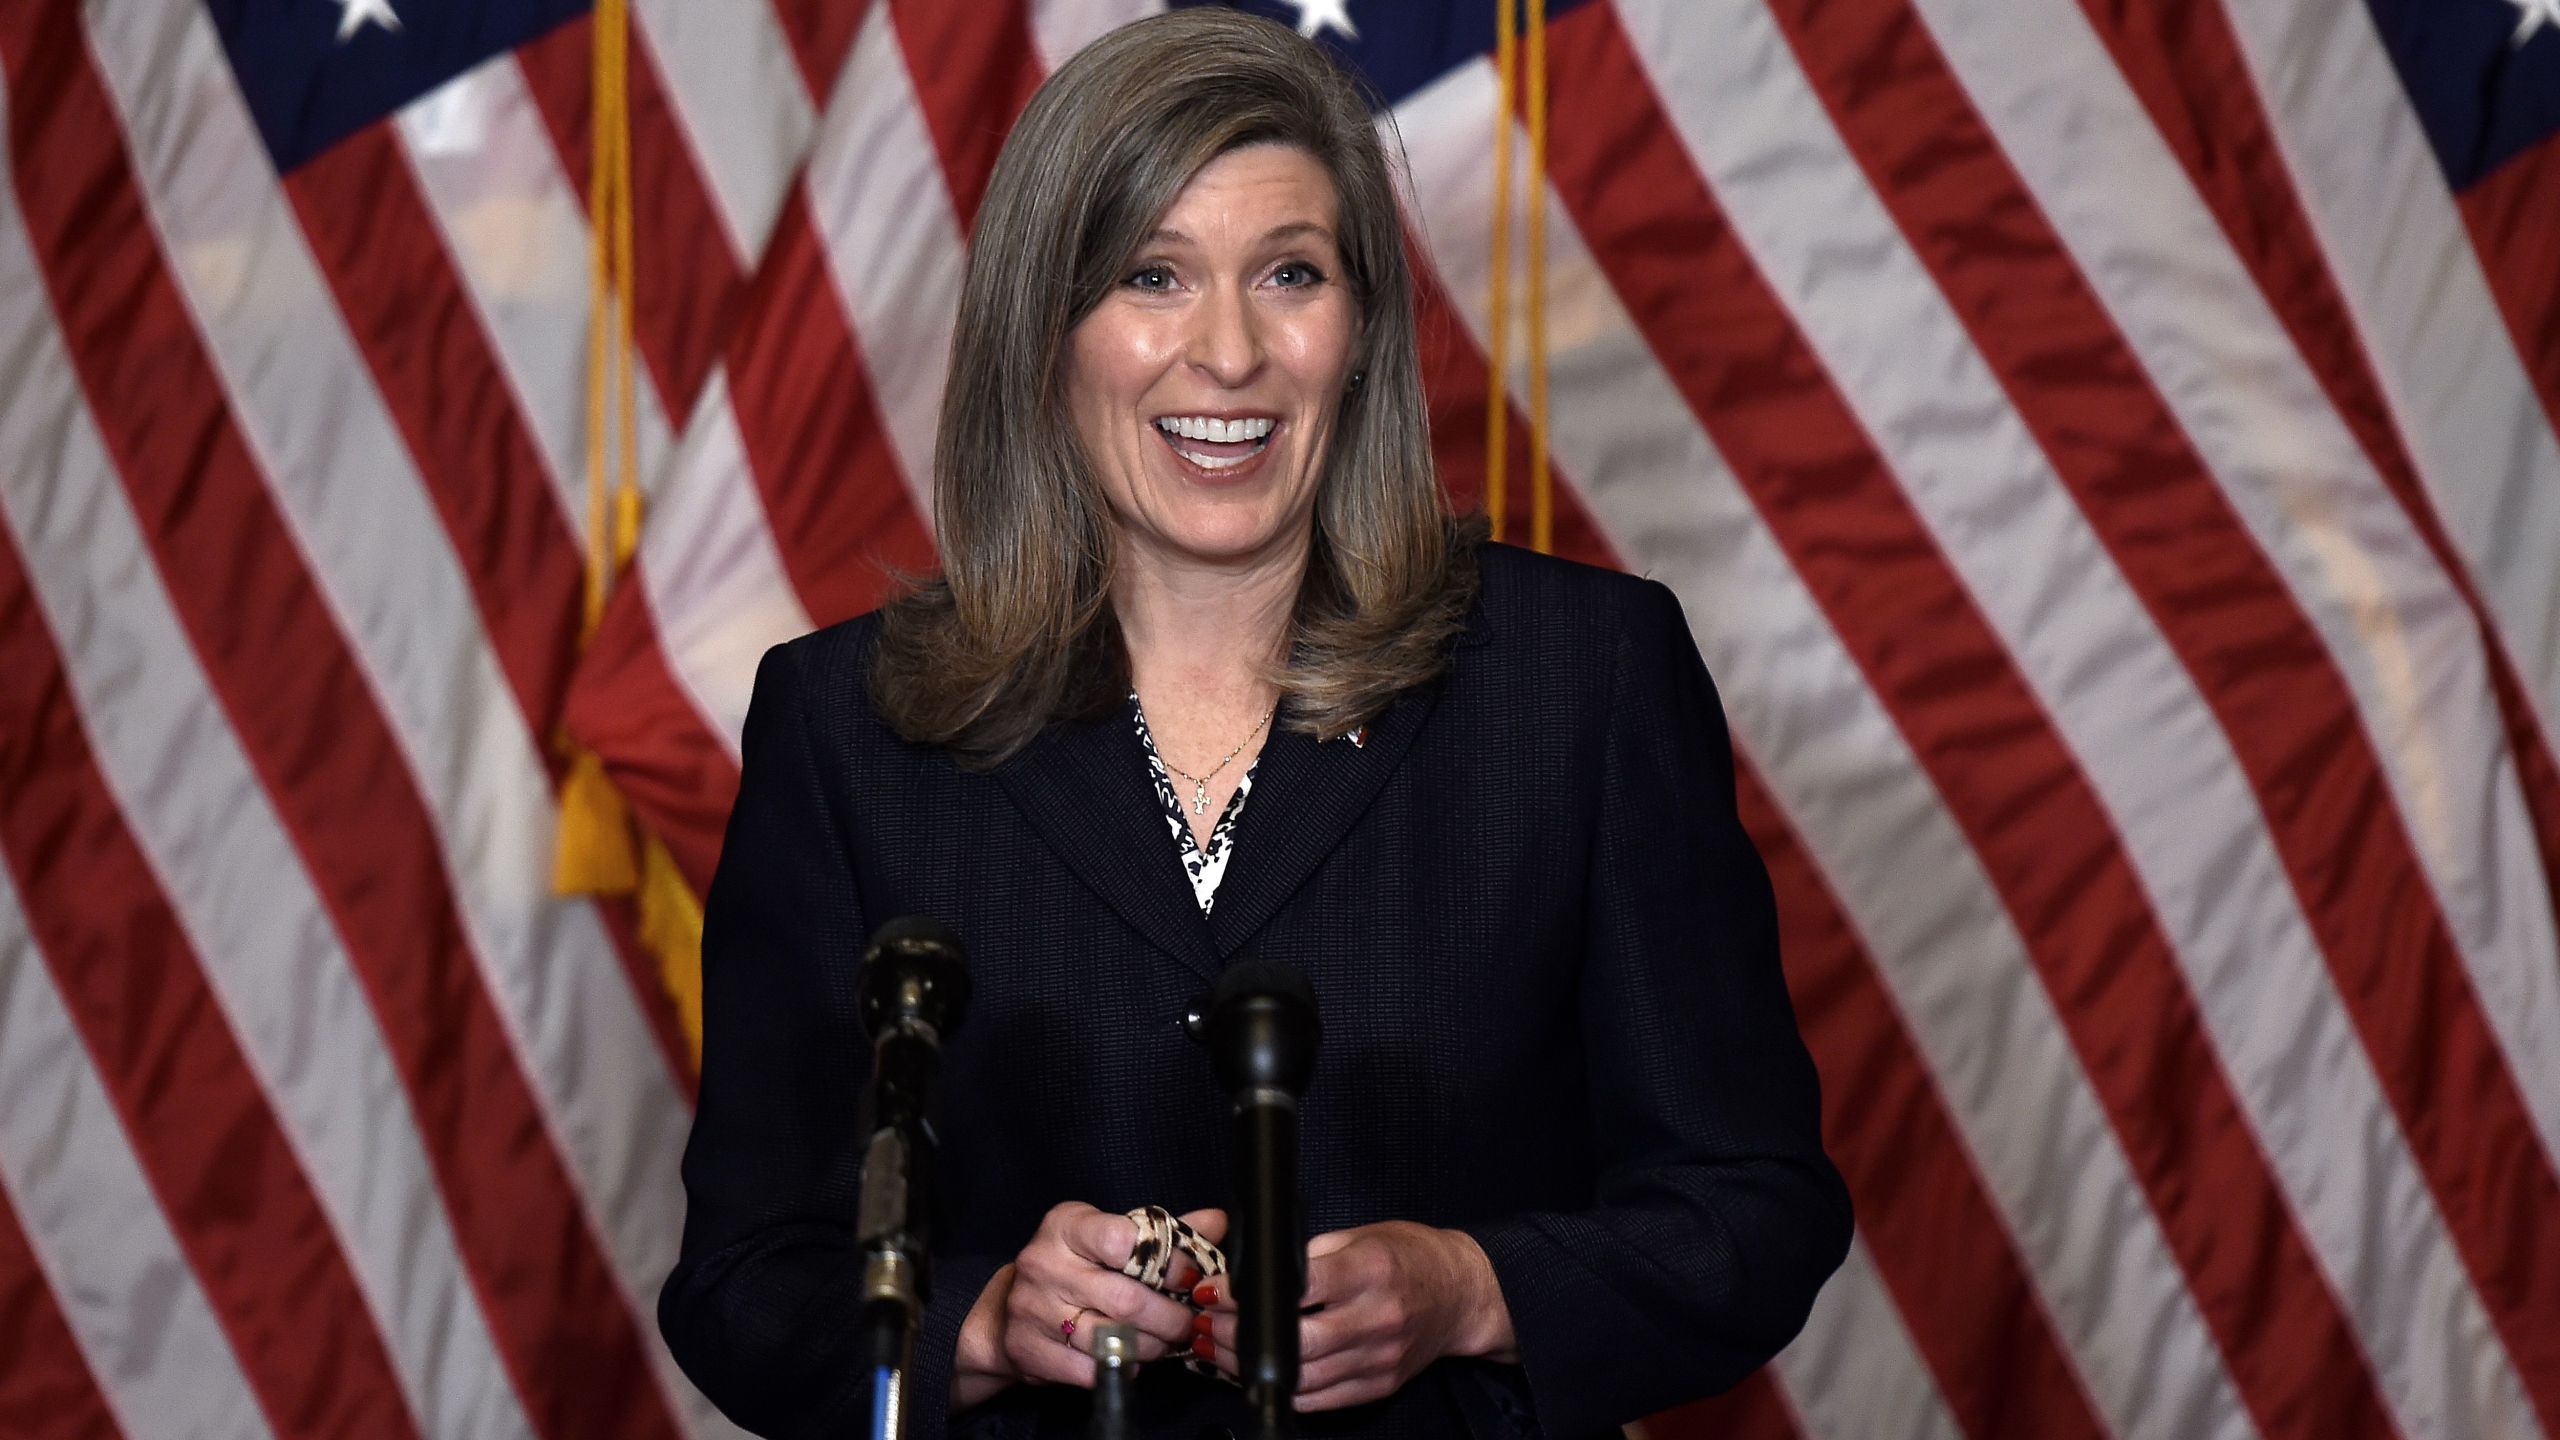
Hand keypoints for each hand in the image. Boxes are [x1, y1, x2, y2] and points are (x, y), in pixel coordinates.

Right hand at [953, 1203, 1228, 1408]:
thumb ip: (1162, 1232)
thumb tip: (1215, 1223)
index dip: (1168, 1261)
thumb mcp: (1108, 1235)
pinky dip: (1120, 1368)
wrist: (1005, 1309)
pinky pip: (1090, 1369)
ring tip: (1164, 1341)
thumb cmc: (1071, 1265)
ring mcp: (1033, 1310)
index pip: (1123, 1240)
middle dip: (1169, 1317)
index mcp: (1066, 1227)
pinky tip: (1130, 1357)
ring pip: (1112, 1339)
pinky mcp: (1029, 1350)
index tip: (1190, 1277)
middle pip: (1126, 1299)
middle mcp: (1045, 1264)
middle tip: (1186, 1322)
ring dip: (1151, 1346)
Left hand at [1193, 1221, 1515, 1410]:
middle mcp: (1377, 1317)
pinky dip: (1286, 1391)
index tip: (1215, 1291)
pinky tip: (1260, 1375)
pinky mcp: (1379, 1385)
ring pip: (1305, 1379)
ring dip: (1254, 1370)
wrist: (1462, 1294)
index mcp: (1370, 1271)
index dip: (1249, 1294)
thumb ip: (1313, 1254)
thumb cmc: (1410, 1257)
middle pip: (1298, 1342)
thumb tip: (1257, 1269)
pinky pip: (1323, 1400)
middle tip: (1208, 1327)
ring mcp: (1380, 1358)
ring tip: (1221, 1353)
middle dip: (1241, 1338)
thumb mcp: (1362, 1236)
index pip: (1301, 1288)